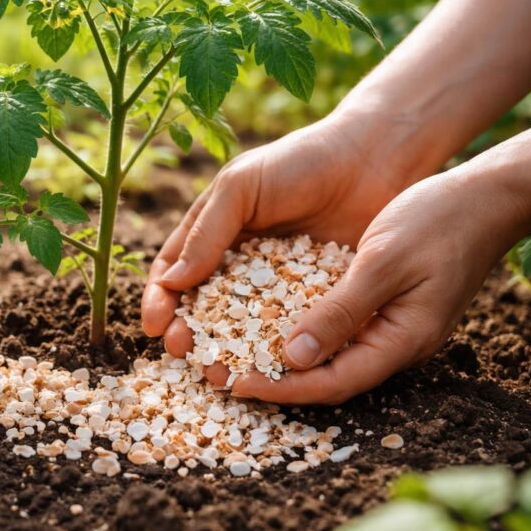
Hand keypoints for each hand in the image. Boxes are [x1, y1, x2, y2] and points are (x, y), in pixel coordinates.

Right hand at [142, 112, 415, 356]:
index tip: (155, 328)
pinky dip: (276, 350)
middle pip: (203, 307)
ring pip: (244, 326)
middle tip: (186, 354)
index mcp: (213, 231)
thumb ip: (207, 232)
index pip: (173, 271)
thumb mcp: (241, 187)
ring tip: (222, 371)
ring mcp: (277, 283)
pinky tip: (270, 367)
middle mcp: (240, 261)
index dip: (160, 301)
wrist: (374, 159)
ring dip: (228, 351)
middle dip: (190, 334)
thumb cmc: (299, 162)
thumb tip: (171, 282)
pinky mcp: (314, 297)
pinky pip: (290, 329)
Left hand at [203, 169, 522, 403]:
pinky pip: (332, 325)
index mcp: (401, 341)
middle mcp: (392, 342)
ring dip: (278, 353)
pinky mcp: (381, 303)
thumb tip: (293, 356)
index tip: (235, 384)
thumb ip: (341, 310)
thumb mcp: (383, 262)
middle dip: (271, 377)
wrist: (486, 195)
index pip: (332, 383)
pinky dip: (296, 324)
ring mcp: (388, 324)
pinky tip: (260, 314)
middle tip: (219, 372)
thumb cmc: (439, 221)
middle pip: (324, 375)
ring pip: (325, 352)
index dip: (282, 389)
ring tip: (229, 348)